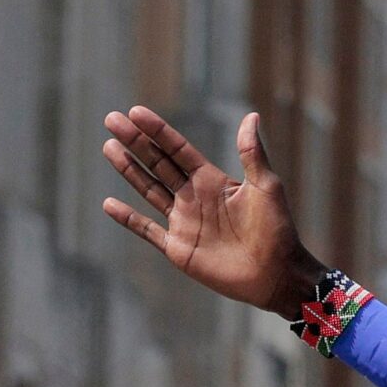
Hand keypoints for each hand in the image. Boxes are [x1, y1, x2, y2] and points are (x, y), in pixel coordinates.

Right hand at [101, 107, 326, 317]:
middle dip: (135, 142)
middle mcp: (194, 198)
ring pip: (149, 190)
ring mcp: (184, 222)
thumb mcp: (266, 187)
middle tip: (111, 119)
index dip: (158, 131)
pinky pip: (147, 230)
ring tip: (108, 147)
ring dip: (129, 170)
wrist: (277, 274)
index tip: (135, 112)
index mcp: (212, 181)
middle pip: (158, 164)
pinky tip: (108, 203)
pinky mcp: (178, 248)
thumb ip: (252, 153)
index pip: (178, 150)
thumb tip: (251, 115)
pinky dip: (128, 219)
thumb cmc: (278, 230)